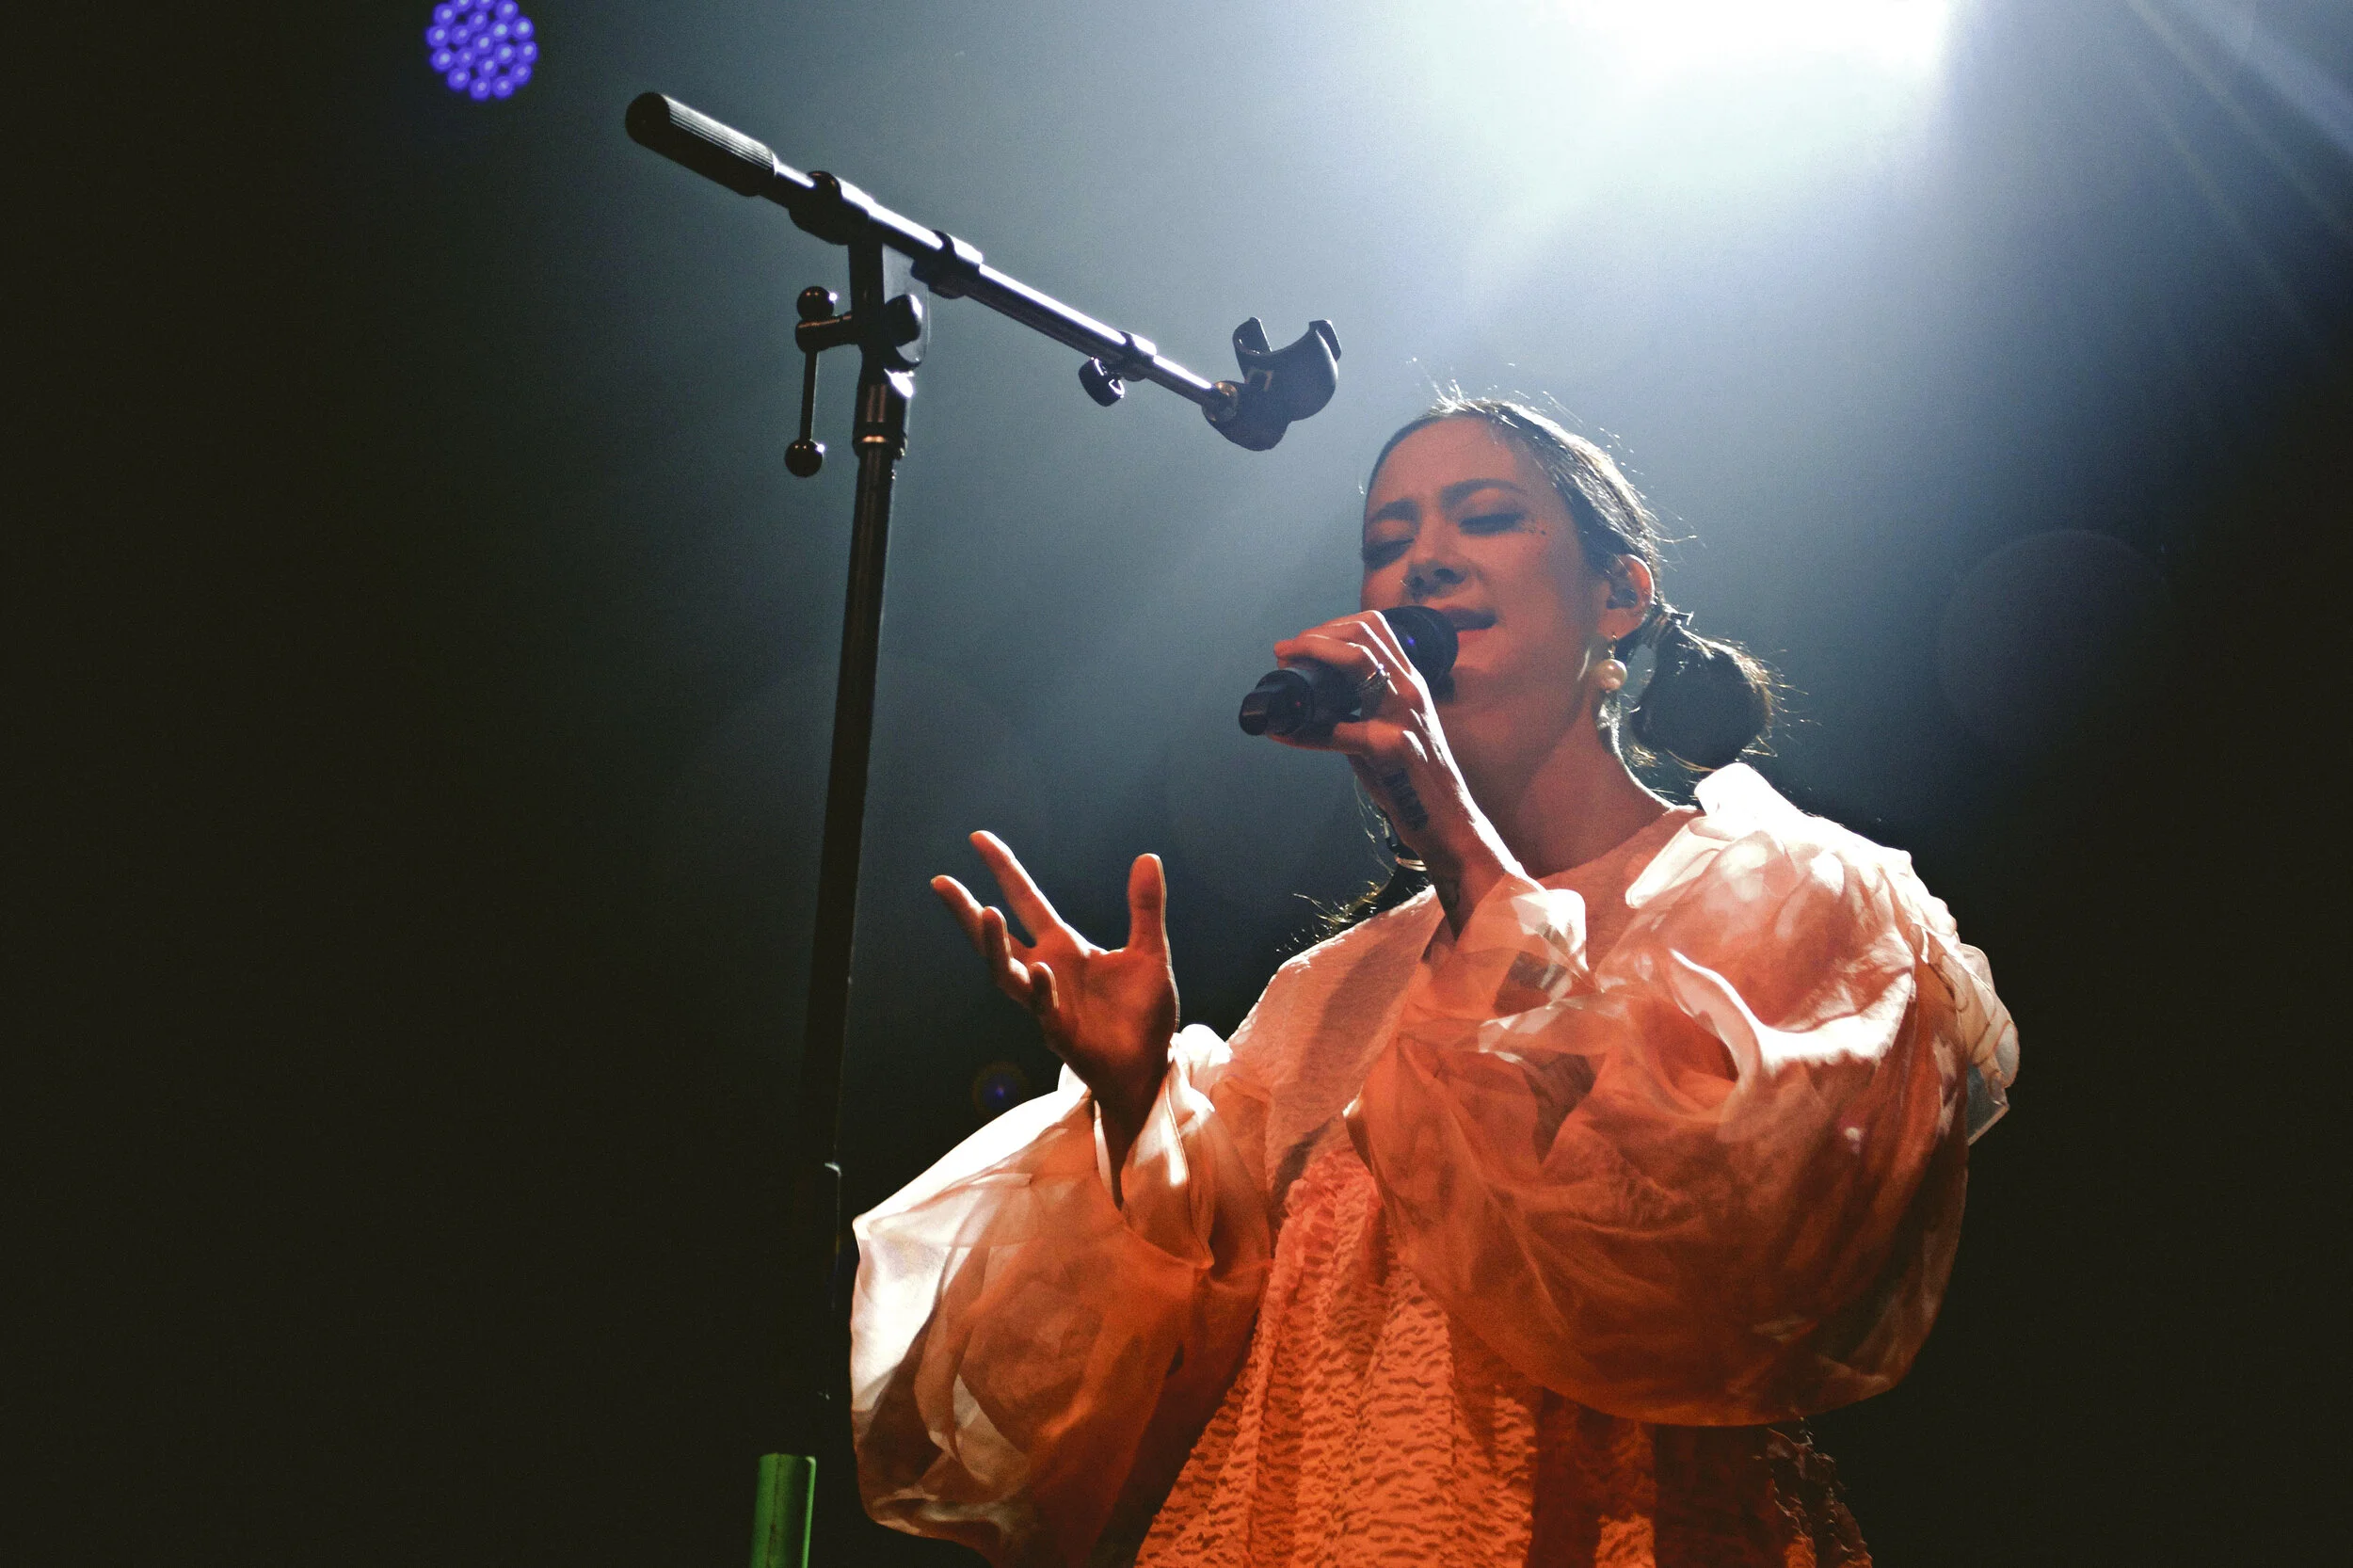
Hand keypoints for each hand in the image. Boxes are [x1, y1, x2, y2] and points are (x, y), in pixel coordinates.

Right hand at [931, 833, 1176, 1164]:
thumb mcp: (1149, 951)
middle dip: (967, 910)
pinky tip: (1040, 968)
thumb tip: (1148, 856)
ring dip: (994, 945)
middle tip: (941, 882)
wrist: (1151, 1064)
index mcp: (1063, 947)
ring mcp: (1047, 1003)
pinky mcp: (1060, 1033)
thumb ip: (1144, 907)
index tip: (979, 839)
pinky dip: (1041, 988)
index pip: (1025, 900)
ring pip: (1006, 974)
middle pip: (996, 937)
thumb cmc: (1143, 1013)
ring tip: (986, 912)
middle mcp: (1046, 971)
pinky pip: (1043, 1009)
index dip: (1003, 869)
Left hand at [1271, 612, 1518, 930]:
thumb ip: (1363, 708)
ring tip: (1283, 668)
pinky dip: (1302, 731)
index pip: (1376, 627)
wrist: (1448, 821)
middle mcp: (1410, 690)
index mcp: (1410, 682)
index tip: (1304, 640)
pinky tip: (1281, 733)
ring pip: (1358, 662)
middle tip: (1285, 651)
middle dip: (1316, 635)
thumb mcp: (1394, 729)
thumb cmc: (1414, 779)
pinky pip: (1337, 731)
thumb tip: (1316, 700)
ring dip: (1313, 656)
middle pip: (1363, 635)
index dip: (1334, 625)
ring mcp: (1404, 715)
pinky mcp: (1392, 748)